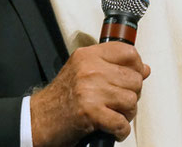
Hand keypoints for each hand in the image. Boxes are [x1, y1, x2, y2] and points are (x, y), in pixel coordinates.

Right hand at [30, 42, 150, 146]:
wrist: (37, 119)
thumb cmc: (61, 97)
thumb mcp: (84, 71)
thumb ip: (112, 66)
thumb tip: (144, 69)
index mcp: (89, 56)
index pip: (128, 53)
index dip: (137, 66)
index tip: (134, 75)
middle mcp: (90, 70)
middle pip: (134, 79)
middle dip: (132, 94)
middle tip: (120, 101)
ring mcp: (91, 91)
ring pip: (131, 100)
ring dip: (127, 113)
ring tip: (116, 114)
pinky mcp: (91, 113)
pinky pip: (121, 122)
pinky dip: (121, 130)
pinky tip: (113, 128)